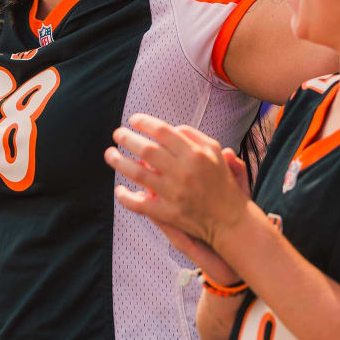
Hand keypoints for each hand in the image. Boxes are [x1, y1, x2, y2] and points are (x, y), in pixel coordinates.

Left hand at [105, 113, 252, 249]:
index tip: (133, 120)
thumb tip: (170, 128)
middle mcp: (184, 172)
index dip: (145, 123)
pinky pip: (140, 204)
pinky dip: (126, 197)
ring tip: (109, 154)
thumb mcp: (215, 152)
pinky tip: (119, 189)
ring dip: (119, 162)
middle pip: (147, 150)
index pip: (163, 132)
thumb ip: (193, 135)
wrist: (229, 219)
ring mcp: (174, 194)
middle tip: (117, 134)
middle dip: (127, 139)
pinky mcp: (169, 213)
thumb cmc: (221, 181)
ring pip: (139, 174)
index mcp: (195, 154)